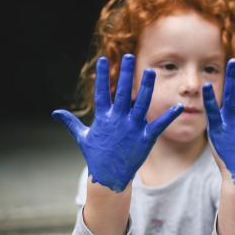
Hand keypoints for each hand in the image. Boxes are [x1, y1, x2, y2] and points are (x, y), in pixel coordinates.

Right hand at [51, 54, 183, 191]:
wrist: (109, 178)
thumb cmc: (96, 155)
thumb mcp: (82, 137)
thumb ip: (71, 122)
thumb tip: (55, 112)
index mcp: (103, 118)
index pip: (102, 92)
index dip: (102, 76)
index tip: (104, 60)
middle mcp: (118, 120)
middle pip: (123, 92)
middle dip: (126, 74)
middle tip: (129, 56)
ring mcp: (132, 129)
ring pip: (141, 103)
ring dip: (147, 87)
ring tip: (151, 71)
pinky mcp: (146, 139)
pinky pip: (159, 125)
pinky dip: (169, 116)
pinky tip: (178, 106)